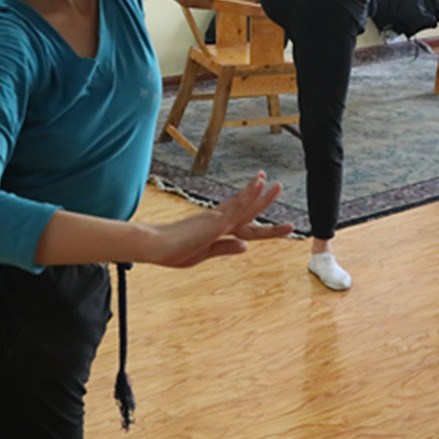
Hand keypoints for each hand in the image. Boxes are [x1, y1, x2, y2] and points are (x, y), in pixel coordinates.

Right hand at [146, 172, 291, 266]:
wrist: (155, 247)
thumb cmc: (173, 251)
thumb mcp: (205, 253)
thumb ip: (225, 248)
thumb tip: (246, 246)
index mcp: (217, 229)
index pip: (246, 226)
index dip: (266, 227)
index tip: (282, 224)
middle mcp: (220, 221)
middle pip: (249, 210)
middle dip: (266, 200)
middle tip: (279, 186)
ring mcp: (218, 219)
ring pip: (245, 205)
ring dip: (262, 195)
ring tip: (277, 184)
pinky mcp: (214, 220)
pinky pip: (235, 206)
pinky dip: (249, 195)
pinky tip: (259, 185)